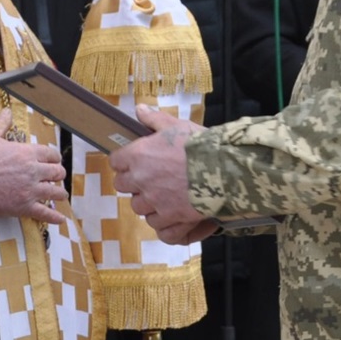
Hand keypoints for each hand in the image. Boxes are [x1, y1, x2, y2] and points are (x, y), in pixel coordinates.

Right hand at [0, 109, 68, 225]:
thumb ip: (1, 124)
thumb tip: (7, 111)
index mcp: (27, 153)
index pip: (50, 154)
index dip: (54, 157)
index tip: (54, 160)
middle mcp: (33, 171)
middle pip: (56, 172)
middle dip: (58, 174)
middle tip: (57, 177)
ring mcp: (30, 190)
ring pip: (54, 192)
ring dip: (59, 193)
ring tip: (61, 195)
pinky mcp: (24, 207)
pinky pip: (44, 213)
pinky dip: (54, 218)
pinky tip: (60, 220)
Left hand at [110, 106, 208, 241]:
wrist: (224, 168)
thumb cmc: (200, 144)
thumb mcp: (176, 125)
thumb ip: (154, 119)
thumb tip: (139, 110)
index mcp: (138, 156)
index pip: (116, 162)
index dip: (124, 161)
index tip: (134, 160)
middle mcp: (142, 181)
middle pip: (123, 187)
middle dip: (134, 182)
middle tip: (150, 177)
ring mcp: (156, 203)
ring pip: (140, 209)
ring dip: (148, 204)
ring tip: (164, 196)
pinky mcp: (173, 219)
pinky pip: (160, 229)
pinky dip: (165, 225)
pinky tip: (172, 217)